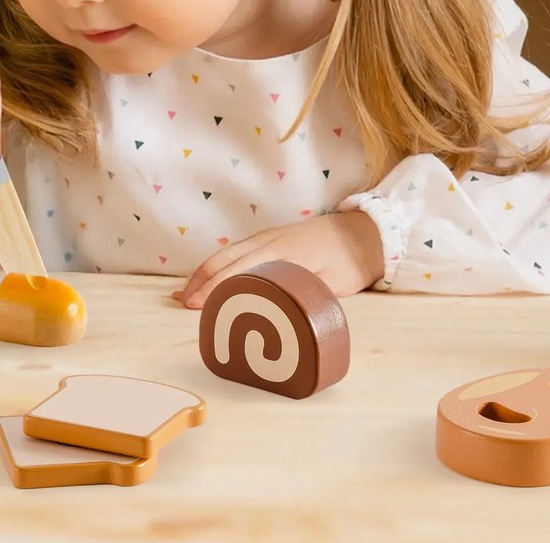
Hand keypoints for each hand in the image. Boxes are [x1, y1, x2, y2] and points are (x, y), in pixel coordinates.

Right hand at [173, 210, 384, 309]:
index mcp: (281, 253)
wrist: (367, 230)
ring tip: (187, 291)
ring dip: (205, 270)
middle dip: (201, 280)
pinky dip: (219, 262)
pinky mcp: (273, 238)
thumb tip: (280, 318)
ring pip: (228, 252)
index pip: (238, 270)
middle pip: (226, 258)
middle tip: (182, 303)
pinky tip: (211, 273)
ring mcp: (269, 237)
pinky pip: (237, 249)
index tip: (197, 305)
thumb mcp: (333, 283)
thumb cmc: (350, 259)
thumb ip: (305, 295)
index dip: (215, 288)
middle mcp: (269, 241)